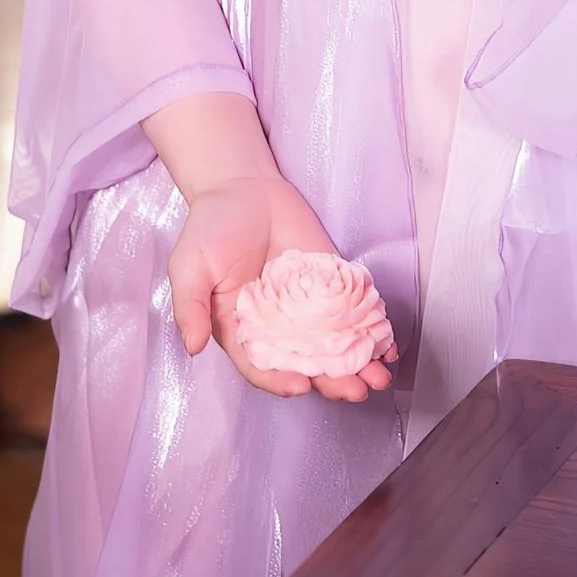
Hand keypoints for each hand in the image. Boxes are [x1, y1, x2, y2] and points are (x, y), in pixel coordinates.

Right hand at [166, 172, 396, 402]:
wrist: (243, 187)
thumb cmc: (210, 228)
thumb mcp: (188, 266)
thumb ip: (190, 306)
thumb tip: (192, 346)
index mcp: (242, 332)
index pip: (262, 367)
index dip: (281, 380)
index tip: (302, 385)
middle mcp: (278, 328)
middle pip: (307, 364)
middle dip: (333, 380)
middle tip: (357, 390)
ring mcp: (308, 308)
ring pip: (335, 346)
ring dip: (359, 364)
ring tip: (378, 376)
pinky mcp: (333, 285)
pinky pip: (354, 313)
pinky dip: (372, 331)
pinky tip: (388, 344)